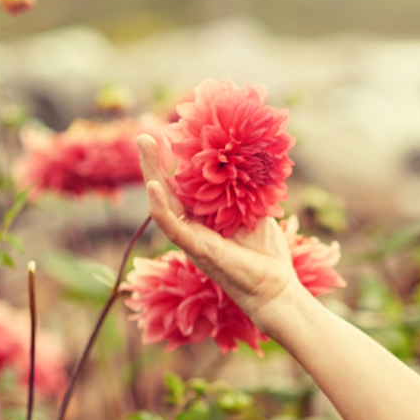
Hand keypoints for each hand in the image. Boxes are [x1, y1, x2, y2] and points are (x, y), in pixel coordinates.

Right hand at [136, 134, 304, 328]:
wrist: (275, 287)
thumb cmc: (265, 254)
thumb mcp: (256, 212)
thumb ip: (246, 190)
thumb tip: (246, 160)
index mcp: (205, 215)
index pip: (185, 183)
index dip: (178, 160)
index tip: (175, 133)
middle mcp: (193, 225)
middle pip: (168, 189)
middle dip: (155, 162)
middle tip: (144, 134)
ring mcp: (191, 238)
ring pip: (163, 203)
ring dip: (151, 174)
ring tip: (144, 146)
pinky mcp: (196, 250)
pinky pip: (173, 227)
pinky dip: (161, 208)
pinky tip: (154, 187)